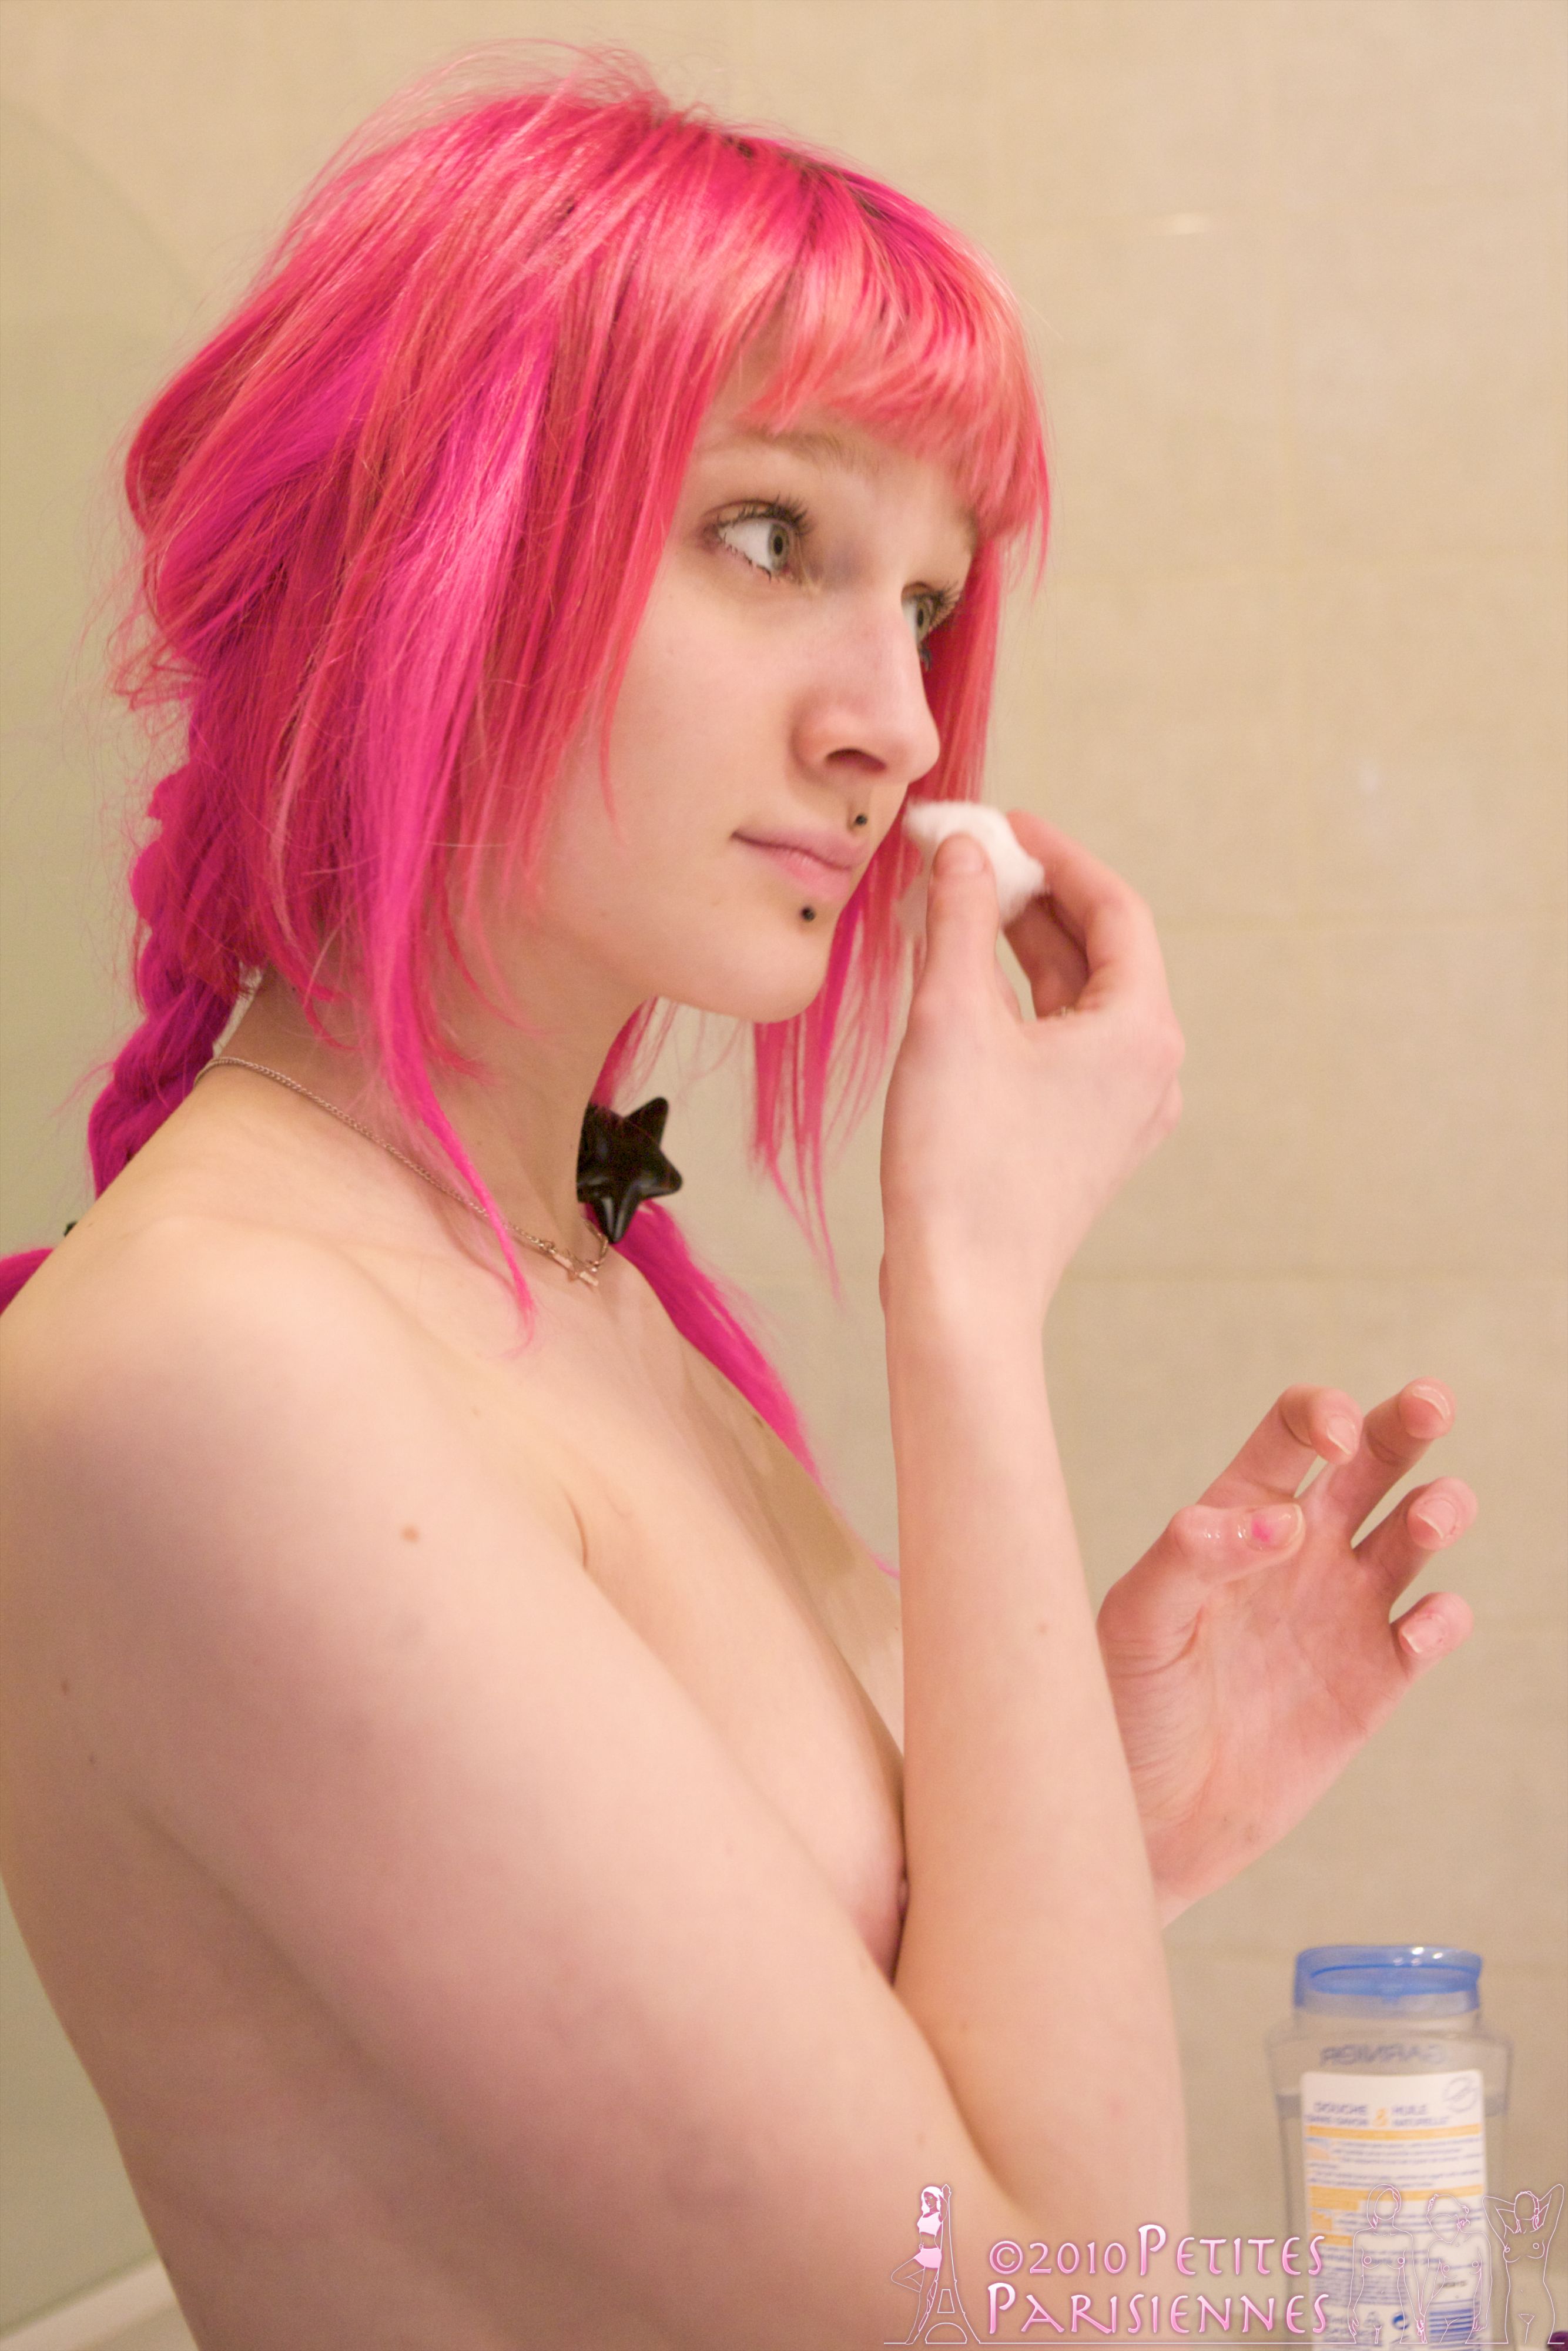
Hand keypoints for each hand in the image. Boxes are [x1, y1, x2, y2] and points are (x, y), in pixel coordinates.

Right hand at [880, 813, 1182, 1324]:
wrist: (963, 1293)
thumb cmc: (961, 1164)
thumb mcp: (951, 1017)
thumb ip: (962, 918)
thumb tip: (966, 849)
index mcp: (1141, 1029)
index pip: (1112, 906)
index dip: (1053, 853)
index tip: (999, 821)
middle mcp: (1150, 1068)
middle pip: (1099, 949)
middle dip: (1031, 896)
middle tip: (964, 857)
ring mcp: (1124, 1111)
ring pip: (1077, 999)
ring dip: (1019, 949)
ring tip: (952, 908)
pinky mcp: (1086, 1141)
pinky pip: (1062, 1045)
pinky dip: (1018, 1003)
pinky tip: (960, 985)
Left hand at [1096, 1381, 1476, 1919]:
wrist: (1146, 1819)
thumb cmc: (1124, 1709)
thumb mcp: (1137, 1623)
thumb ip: (1193, 1559)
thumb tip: (1281, 1520)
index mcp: (1235, 1519)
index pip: (1291, 1435)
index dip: (1321, 1414)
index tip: (1331, 1438)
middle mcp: (1296, 1554)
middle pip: (1369, 1463)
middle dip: (1403, 1425)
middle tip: (1430, 1402)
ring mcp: (1338, 1614)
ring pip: (1411, 1534)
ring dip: (1436, 1510)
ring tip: (1431, 1516)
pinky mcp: (1371, 1682)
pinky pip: (1427, 1631)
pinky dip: (1442, 1618)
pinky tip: (1418, 1627)